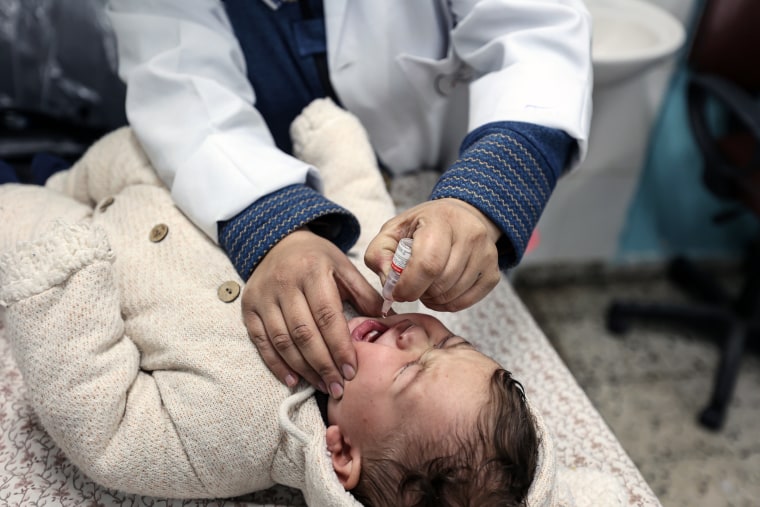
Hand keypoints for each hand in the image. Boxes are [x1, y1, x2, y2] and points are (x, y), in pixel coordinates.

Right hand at [242, 229, 383, 397]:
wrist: (278, 243)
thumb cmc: (317, 259)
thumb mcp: (344, 267)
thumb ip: (365, 294)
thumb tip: (390, 321)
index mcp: (313, 271)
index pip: (327, 316)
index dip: (340, 346)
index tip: (352, 371)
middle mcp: (285, 283)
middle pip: (304, 333)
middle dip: (323, 365)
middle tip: (339, 388)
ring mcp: (263, 297)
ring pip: (283, 341)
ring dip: (304, 369)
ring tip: (322, 386)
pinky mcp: (248, 308)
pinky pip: (261, 341)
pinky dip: (276, 364)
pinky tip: (293, 380)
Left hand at [365, 198, 501, 311]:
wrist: (459, 216)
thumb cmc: (422, 226)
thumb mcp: (393, 231)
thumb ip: (380, 255)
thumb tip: (389, 284)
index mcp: (441, 220)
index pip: (428, 264)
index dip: (409, 285)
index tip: (397, 291)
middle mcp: (470, 234)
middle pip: (441, 283)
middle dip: (419, 292)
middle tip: (412, 285)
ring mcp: (486, 254)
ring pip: (452, 295)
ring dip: (432, 299)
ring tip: (426, 285)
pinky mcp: (493, 272)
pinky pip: (466, 302)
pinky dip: (447, 304)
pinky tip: (439, 291)